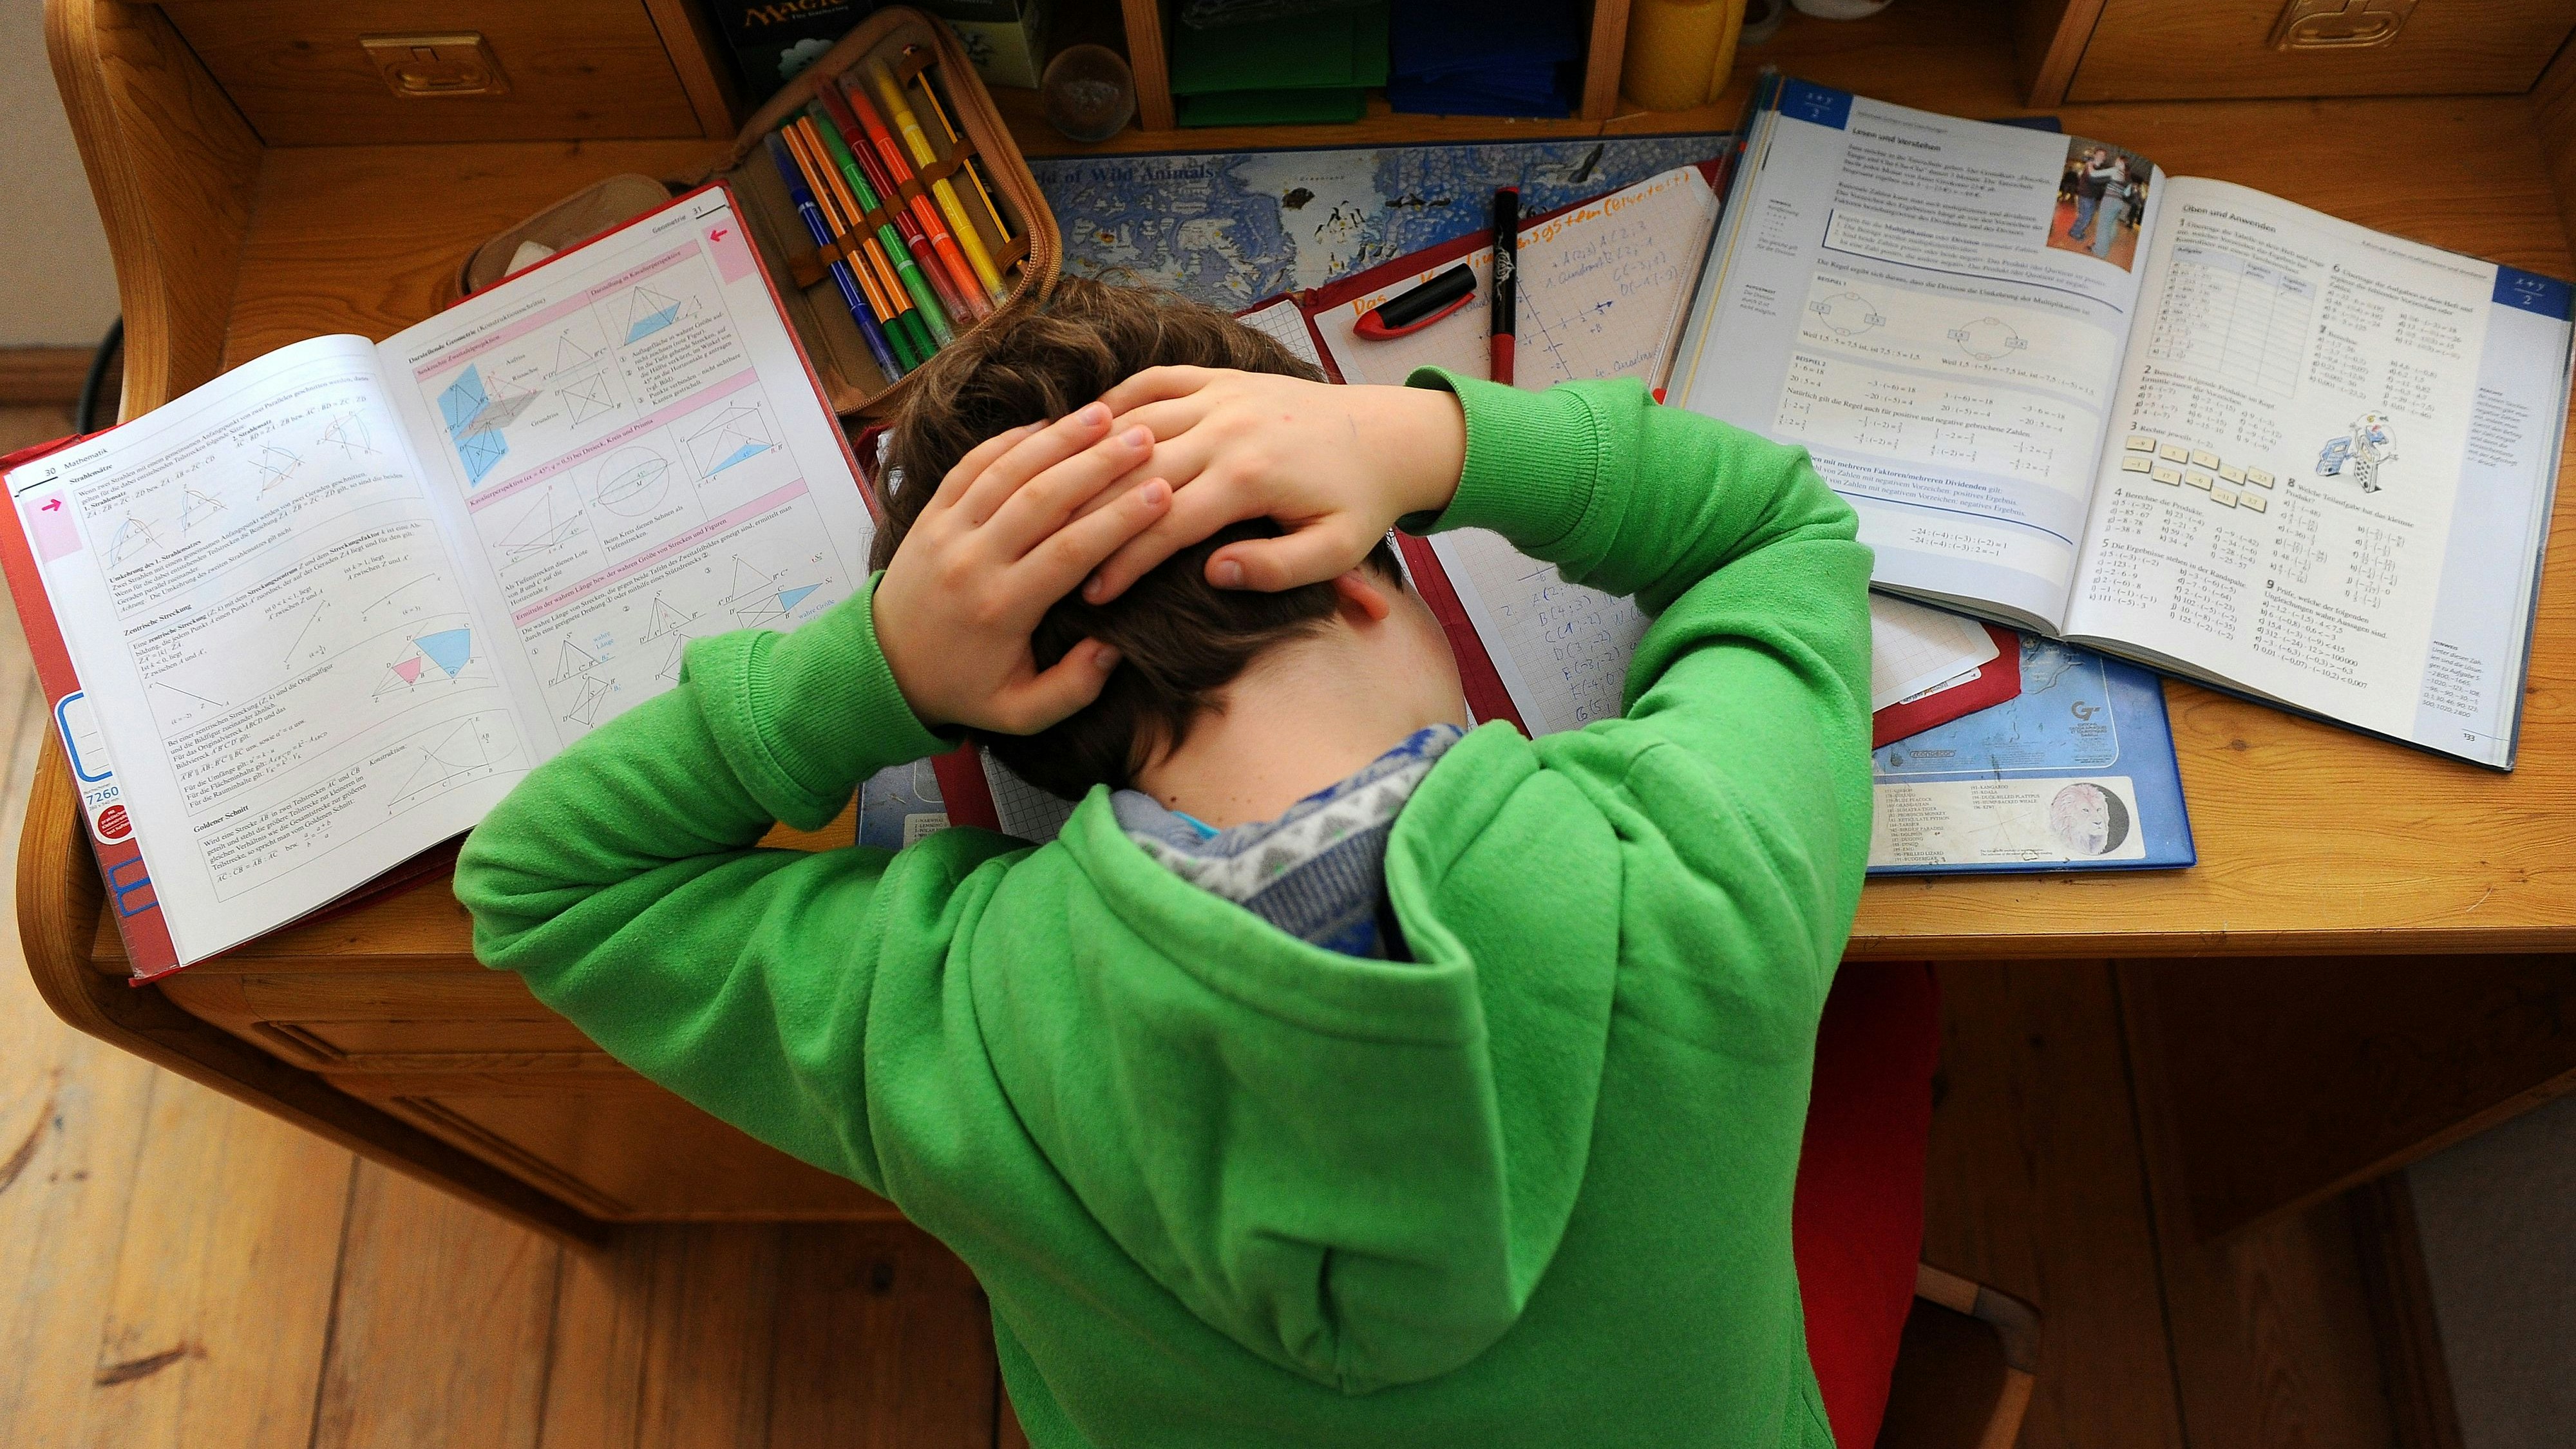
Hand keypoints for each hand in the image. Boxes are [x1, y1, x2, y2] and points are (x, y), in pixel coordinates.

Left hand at [872, 403, 1171, 732]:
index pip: (1070, 550)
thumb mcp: (1021, 712)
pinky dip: (1008, 440)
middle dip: (1098, 463)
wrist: (882, 670)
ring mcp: (946, 531)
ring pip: (1007, 471)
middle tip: (1144, 437)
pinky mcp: (929, 515)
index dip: (1119, 518)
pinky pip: (970, 465)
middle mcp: (973, 560)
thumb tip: (1114, 649)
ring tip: (1105, 412)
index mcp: (1002, 606)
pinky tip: (1046, 424)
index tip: (1161, 492)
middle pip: (1043, 497)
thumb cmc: (963, 689)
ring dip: (1058, 438)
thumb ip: (1073, 688)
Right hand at [1077, 367, 1465, 601]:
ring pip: (1135, 422)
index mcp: (1250, 477)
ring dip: (1090, 455)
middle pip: (1136, 474)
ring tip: (1051, 491)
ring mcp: (1223, 396)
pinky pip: (1155, 380)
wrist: (1390, 435)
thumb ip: (1278, 570)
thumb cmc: (1361, 503)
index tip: (1091, 595)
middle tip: (1050, 549)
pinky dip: (1116, 401)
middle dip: (1091, 515)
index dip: (1123, 562)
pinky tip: (1083, 427)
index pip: (1166, 524)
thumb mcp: (1336, 550)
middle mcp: (1228, 429)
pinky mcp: (1223, 377)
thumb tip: (1213, 574)